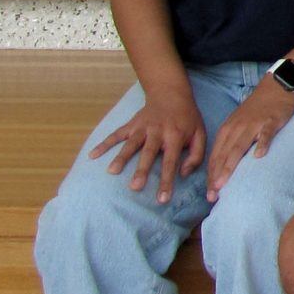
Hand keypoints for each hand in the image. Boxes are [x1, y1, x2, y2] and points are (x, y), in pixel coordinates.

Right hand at [90, 89, 205, 204]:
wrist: (171, 94)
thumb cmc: (187, 119)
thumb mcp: (200, 134)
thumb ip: (196, 155)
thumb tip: (183, 174)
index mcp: (175, 137)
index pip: (170, 162)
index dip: (166, 181)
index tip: (162, 199)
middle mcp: (157, 132)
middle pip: (148, 154)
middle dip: (141, 170)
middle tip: (134, 187)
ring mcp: (142, 128)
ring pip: (130, 144)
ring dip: (121, 157)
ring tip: (111, 172)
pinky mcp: (131, 124)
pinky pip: (116, 134)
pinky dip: (104, 144)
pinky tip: (92, 155)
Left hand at [206, 77, 293, 201]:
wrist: (275, 89)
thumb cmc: (256, 111)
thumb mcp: (238, 125)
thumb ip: (230, 143)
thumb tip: (223, 168)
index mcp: (226, 131)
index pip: (215, 157)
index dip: (211, 176)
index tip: (209, 194)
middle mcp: (236, 128)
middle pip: (224, 155)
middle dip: (216, 176)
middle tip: (213, 195)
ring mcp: (253, 125)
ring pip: (239, 147)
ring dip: (230, 165)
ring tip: (225, 183)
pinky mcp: (270, 121)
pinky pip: (266, 134)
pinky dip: (262, 144)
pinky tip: (260, 156)